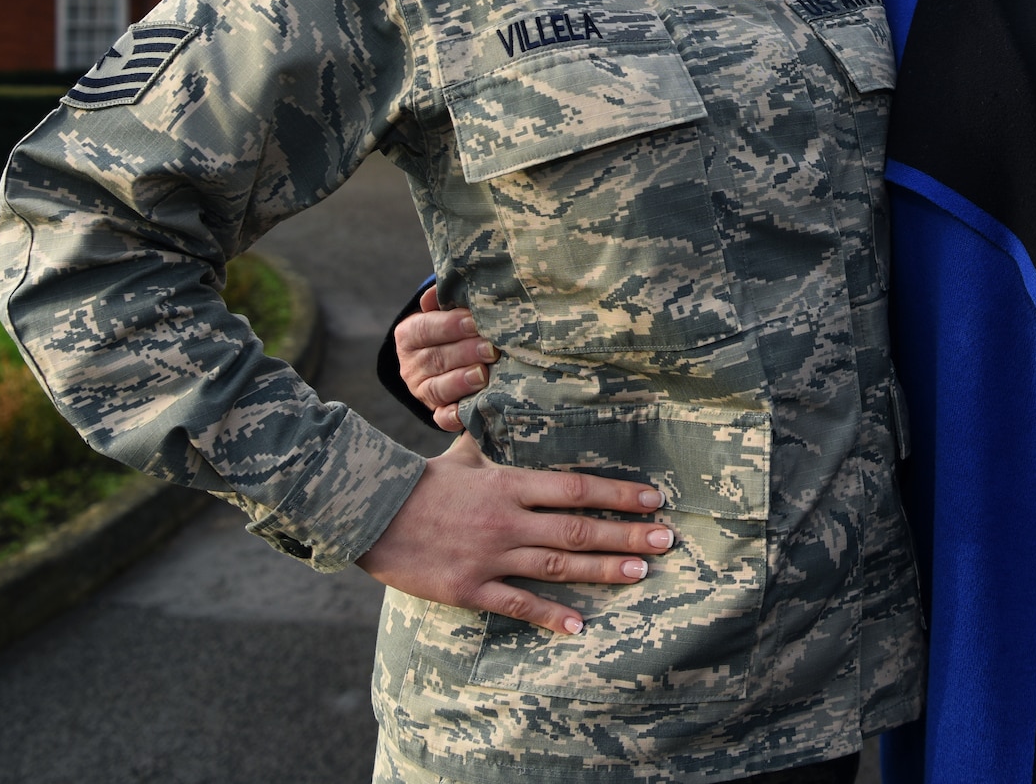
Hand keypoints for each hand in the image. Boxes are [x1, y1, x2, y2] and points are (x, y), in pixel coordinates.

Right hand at [358, 432, 674, 634]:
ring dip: (602, 569)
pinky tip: (579, 623)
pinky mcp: (468, 588)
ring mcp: (489, 556)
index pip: (575, 488)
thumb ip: (496, 443)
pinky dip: (549, 614)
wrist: (369, 512)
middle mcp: (507, 520)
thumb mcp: (463, 454)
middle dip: (626, 534)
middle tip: (667, 541)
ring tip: (641, 573)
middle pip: (578, 528)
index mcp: (508, 484)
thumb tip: (513, 411)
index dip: (617, 495)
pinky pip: (516, 604)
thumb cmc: (420, 481)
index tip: (653, 500)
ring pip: (557, 565)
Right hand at [398, 284, 495, 430]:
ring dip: (460, 382)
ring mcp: (422, 391)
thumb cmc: (456, 326)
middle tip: (491, 348)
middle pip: (435, 358)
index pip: (425, 328)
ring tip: (483, 375)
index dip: (450, 325)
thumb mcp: (447, 309)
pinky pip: (441, 418)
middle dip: (464, 353)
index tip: (475, 322)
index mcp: (409, 335)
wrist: (449, 355)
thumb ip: (444, 300)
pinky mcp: (436, 412)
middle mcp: (411, 365)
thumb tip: (433, 295)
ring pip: (437, 388)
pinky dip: (453, 417)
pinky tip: (467, 412)